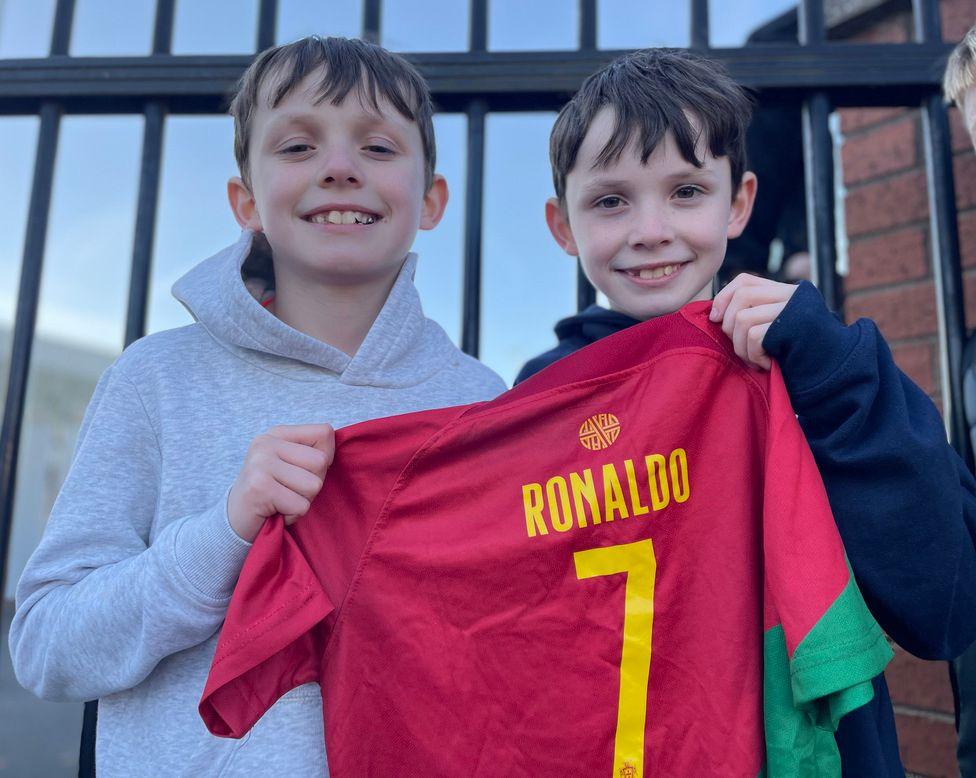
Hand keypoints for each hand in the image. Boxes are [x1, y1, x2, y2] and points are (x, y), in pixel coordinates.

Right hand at [227, 423, 334, 541]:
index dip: (326, 457)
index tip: (304, 470)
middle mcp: (266, 443)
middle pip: (321, 461)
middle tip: (290, 490)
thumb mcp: (290, 464)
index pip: (325, 433)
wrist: (234, 520)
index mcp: (277, 433)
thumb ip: (312, 452)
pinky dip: (292, 515)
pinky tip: (275, 511)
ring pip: (314, 485)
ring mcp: (260, 464)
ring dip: (303, 501)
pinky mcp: (259, 488)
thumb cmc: (272, 492)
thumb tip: (330, 455)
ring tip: (282, 500)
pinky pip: (301, 506)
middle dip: (313, 483)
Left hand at [709, 274, 798, 369]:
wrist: (834, 373)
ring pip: (743, 318)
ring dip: (741, 347)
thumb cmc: (798, 357)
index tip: (714, 318)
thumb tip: (714, 313)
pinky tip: (767, 364)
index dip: (724, 297)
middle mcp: (792, 294)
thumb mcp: (774, 329)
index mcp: (786, 292)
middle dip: (729, 326)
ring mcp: (794, 308)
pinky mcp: (794, 326)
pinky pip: (754, 336)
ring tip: (755, 361)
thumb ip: (754, 314)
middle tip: (742, 349)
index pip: (745, 280)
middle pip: (741, 297)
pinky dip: (754, 355)